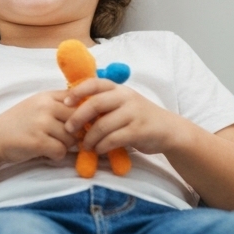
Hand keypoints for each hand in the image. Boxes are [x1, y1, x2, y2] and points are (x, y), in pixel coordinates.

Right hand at [0, 90, 77, 164]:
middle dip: (75, 133)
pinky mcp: (38, 141)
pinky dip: (56, 155)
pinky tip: (45, 152)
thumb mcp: (37, 105)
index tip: (78, 123)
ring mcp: (41, 123)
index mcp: (47, 96)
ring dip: (64, 145)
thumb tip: (88, 113)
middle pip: (79, 120)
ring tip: (50, 144)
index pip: (78, 100)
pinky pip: (61, 151)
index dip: (83, 114)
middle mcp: (45, 106)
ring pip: (72, 138)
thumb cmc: (18, 123)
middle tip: (64, 138)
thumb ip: (59, 104)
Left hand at [64, 79, 184, 154]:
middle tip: (69, 129)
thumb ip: (103, 104)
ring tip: (84, 145)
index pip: (94, 83)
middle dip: (77, 117)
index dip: (77, 91)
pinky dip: (101, 146)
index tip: (65, 102)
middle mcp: (126, 97)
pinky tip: (98, 150)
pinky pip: (113, 139)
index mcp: (118, 89)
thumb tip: (73, 111)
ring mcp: (133, 113)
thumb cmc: (138, 117)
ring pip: (102, 125)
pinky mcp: (138, 130)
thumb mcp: (122, 104)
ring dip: (89, 138)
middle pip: (95, 104)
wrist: (168, 130)